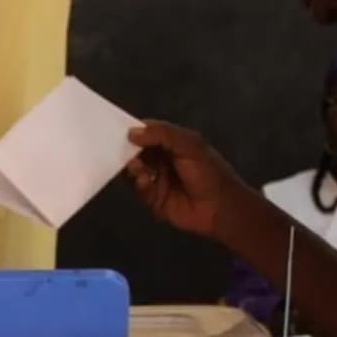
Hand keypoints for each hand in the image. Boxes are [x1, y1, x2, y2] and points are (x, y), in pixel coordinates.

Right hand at [125, 121, 250, 239]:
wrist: (220, 207)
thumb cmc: (208, 172)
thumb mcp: (189, 145)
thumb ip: (161, 134)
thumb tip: (131, 132)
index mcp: (172, 143)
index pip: (148, 133)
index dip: (134, 131)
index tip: (116, 129)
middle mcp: (162, 159)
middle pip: (136, 151)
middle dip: (128, 151)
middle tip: (122, 151)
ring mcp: (157, 179)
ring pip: (134, 171)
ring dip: (132, 168)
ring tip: (136, 167)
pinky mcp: (153, 198)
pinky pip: (139, 189)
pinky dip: (139, 184)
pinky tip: (145, 181)